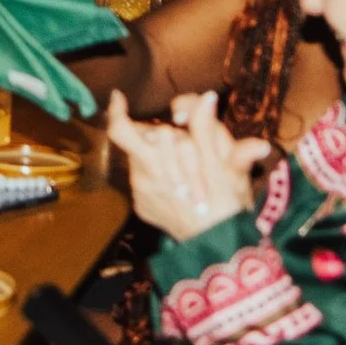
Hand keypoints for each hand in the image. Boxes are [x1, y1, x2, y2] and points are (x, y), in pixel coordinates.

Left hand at [106, 90, 266, 242]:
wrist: (221, 246)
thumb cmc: (228, 203)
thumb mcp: (226, 164)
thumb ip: (209, 129)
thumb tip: (206, 98)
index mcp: (158, 162)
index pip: (122, 130)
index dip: (117, 112)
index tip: (119, 98)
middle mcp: (143, 176)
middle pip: (137, 141)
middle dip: (158, 132)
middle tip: (181, 135)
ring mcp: (141, 193)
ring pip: (141, 158)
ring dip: (157, 153)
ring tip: (182, 160)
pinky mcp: (142, 207)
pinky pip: (142, 181)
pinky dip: (157, 175)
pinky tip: (178, 182)